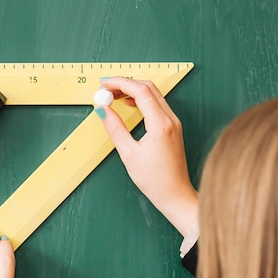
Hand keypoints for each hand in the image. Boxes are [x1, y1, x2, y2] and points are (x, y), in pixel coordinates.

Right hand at [96, 77, 197, 237]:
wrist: (175, 194)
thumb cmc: (155, 180)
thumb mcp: (129, 154)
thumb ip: (115, 128)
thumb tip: (102, 109)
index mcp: (161, 125)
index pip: (140, 91)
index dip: (120, 83)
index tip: (104, 83)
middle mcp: (171, 120)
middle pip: (148, 88)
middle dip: (126, 83)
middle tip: (106, 88)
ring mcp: (174, 122)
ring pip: (154, 94)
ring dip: (133, 90)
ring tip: (114, 95)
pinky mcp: (173, 127)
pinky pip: (157, 104)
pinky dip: (142, 99)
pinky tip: (129, 104)